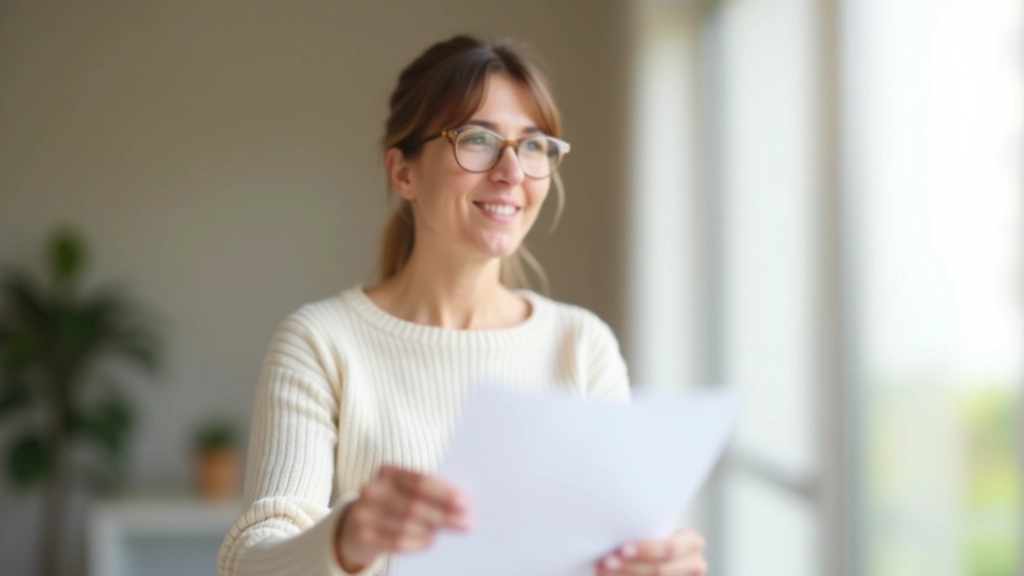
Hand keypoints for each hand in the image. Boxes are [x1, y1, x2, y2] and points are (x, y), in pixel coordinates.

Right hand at [334, 464, 472, 571]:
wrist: (355, 524)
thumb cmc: (392, 503)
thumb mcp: (404, 490)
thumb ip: (427, 492)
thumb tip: (460, 502)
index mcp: (387, 471)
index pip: (419, 480)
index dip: (443, 492)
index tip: (465, 501)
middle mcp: (372, 490)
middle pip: (415, 503)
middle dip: (444, 514)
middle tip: (467, 522)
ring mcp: (364, 513)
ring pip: (405, 524)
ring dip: (434, 529)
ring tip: (454, 531)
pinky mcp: (363, 536)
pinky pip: (394, 541)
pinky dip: (416, 543)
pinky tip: (432, 543)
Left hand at [596, 530, 706, 575]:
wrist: (661, 553)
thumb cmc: (652, 536)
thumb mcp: (654, 530)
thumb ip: (644, 530)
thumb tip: (613, 531)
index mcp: (692, 542)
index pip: (670, 548)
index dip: (646, 550)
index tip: (622, 549)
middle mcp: (695, 565)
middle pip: (659, 571)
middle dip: (629, 567)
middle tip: (606, 562)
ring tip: (601, 569)